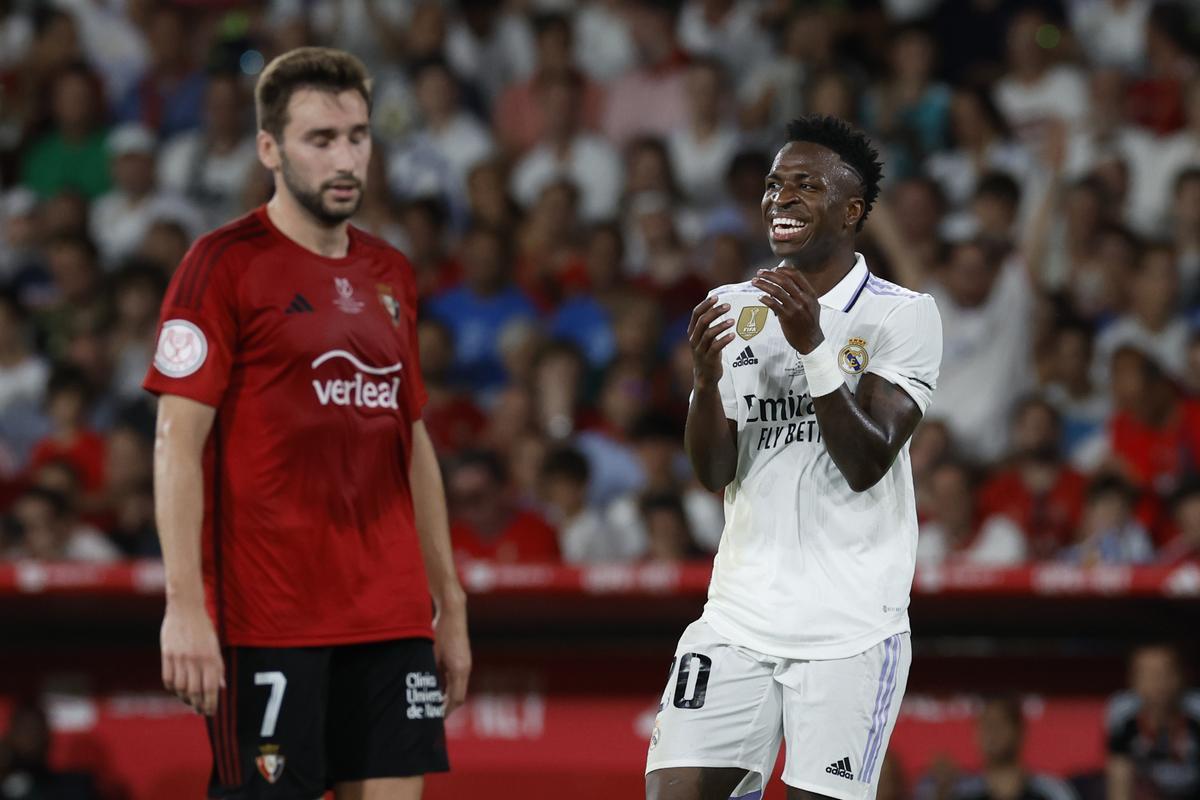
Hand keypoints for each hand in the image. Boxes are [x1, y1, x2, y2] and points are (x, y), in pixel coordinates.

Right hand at [161, 599, 223, 714]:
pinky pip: (168, 679)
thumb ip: (218, 666)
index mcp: (211, 657)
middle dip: (198, 705)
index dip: (211, 703)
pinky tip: (177, 690)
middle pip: (195, 691)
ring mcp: (180, 657)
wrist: (185, 608)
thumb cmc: (203, 627)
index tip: (210, 712)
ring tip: (190, 700)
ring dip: (185, 698)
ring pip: (180, 688)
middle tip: (200, 710)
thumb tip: (221, 687)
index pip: (211, 688)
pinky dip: (172, 688)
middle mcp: (196, 659)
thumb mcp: (215, 645)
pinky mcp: (167, 655)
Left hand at [434, 597, 470, 716]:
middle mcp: (465, 669)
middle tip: (431, 719)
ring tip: (432, 708)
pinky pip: (456, 679)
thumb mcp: (430, 654)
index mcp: (459, 670)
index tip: (434, 721)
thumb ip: (430, 673)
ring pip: (457, 688)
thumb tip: (424, 691)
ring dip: (447, 698)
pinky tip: (435, 690)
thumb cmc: (439, 631)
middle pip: (458, 697)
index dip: (445, 712)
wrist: (452, 612)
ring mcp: (464, 664)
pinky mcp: (461, 659)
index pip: (456, 700)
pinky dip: (447, 688)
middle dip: (446, 708)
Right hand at [688, 296, 734, 389]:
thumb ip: (707, 325)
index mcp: (692, 332)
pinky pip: (716, 347)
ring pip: (708, 334)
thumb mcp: (704, 338)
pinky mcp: (708, 359)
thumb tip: (718, 306)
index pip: (696, 314)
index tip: (716, 297)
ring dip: (721, 326)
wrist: (705, 376)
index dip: (705, 304)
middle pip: (702, 322)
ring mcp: (700, 350)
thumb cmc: (707, 353)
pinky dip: (724, 340)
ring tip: (732, 321)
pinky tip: (733, 335)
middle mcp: (694, 339)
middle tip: (728, 305)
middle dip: (715, 312)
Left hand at [752, 268, 823, 353]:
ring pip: (776, 291)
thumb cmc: (809, 323)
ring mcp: (795, 308)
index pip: (796, 276)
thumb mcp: (812, 305)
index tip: (773, 268)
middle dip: (769, 275)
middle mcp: (803, 299)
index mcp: (810, 294)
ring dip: (763, 284)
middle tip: (760, 273)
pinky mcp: (787, 318)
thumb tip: (787, 281)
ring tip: (755, 282)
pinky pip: (773, 304)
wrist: (810, 341)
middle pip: (784, 281)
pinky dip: (765, 299)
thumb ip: (802, 293)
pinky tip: (760, 297)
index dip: (783, 270)